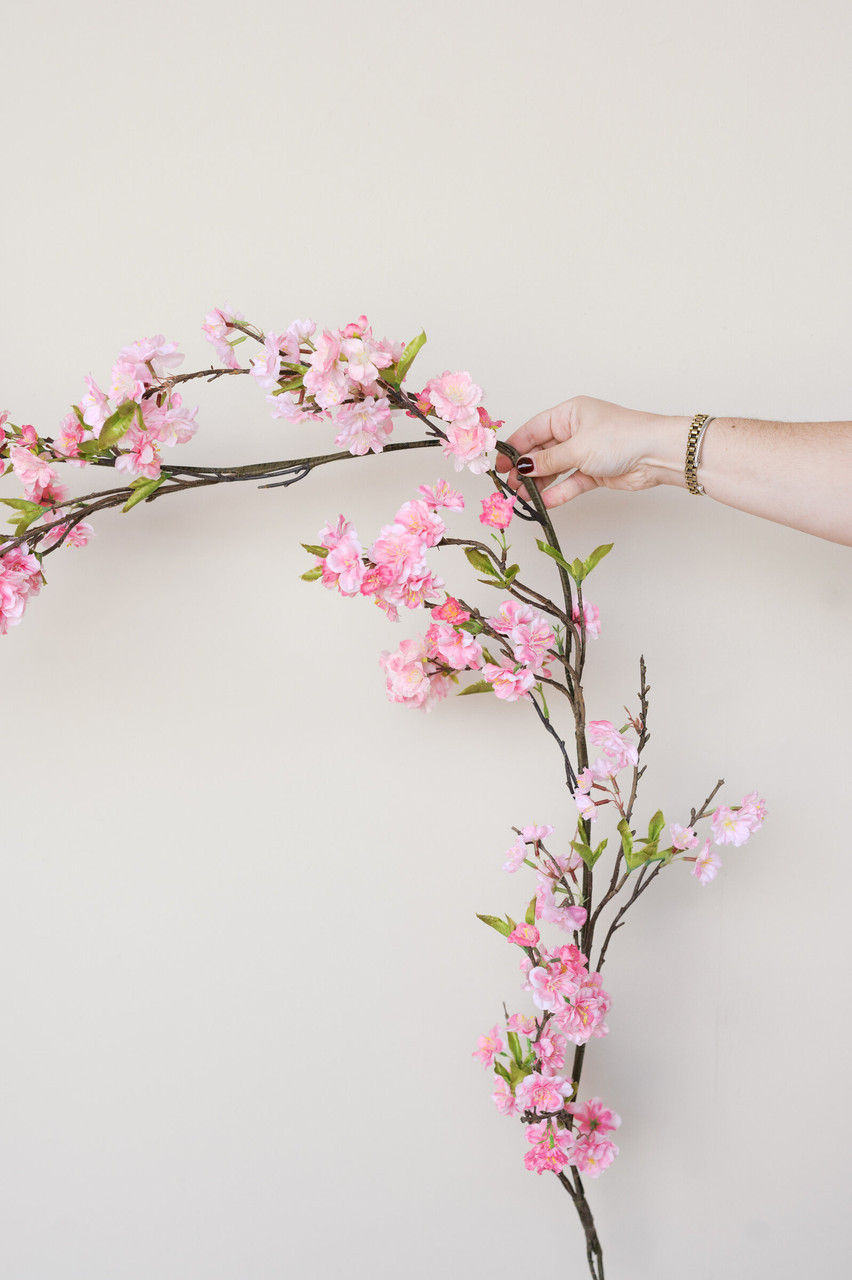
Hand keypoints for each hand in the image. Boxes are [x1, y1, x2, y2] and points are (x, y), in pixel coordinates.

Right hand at [496, 396, 683, 508]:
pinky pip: (570, 482)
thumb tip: (523, 467)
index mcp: (569, 414)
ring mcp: (585, 452)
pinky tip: (544, 501)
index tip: (499, 463)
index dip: (515, 447)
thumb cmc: (621, 437)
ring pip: (555, 469)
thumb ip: (548, 460)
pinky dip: (558, 492)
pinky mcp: (594, 472)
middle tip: (509, 484)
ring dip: (539, 483)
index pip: (534, 429)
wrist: (656, 454)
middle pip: (542, 451)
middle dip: (525, 468)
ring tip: (522, 497)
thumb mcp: (578, 447)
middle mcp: (575, 431)